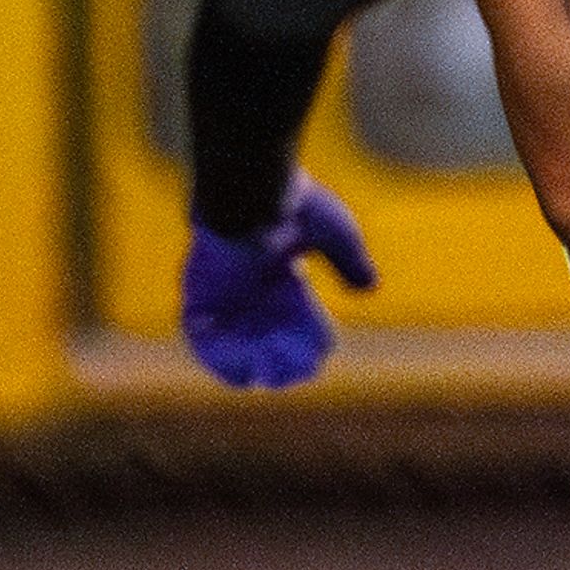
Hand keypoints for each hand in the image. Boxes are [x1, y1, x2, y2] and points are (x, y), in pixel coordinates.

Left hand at [179, 174, 376, 389]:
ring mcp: (222, 288)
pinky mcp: (200, 295)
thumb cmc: (296, 206)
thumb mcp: (336, 234)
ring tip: (271, 380)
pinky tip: (242, 374)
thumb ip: (350, 262)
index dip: (305, 331)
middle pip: (262, 327)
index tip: (321, 352)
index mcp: (276, 261)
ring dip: (251, 360)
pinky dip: (220, 358)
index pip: (290, 306)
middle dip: (280, 352)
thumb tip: (370, 289)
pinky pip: (202, 336)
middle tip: (298, 374)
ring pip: (233, 335)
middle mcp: (247, 278)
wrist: (250, 190)